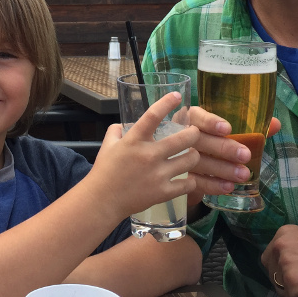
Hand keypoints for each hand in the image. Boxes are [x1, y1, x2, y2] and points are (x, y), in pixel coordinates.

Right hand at [90, 91, 199, 218]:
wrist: (102, 200)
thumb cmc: (104, 171)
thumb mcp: (108, 145)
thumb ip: (116, 131)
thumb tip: (124, 124)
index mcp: (134, 140)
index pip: (153, 116)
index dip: (167, 103)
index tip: (177, 96)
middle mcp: (149, 154)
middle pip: (184, 138)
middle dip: (194, 133)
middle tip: (194, 132)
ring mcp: (158, 174)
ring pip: (191, 159)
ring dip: (194, 155)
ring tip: (192, 155)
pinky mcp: (163, 192)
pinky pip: (188, 184)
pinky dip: (191, 180)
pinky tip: (188, 178)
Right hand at [186, 106, 280, 195]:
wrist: (184, 162)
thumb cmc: (210, 140)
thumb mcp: (225, 132)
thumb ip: (249, 127)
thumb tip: (276, 124)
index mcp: (191, 118)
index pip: (197, 116)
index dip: (210, 122)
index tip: (228, 129)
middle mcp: (180, 135)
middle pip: (199, 140)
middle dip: (223, 148)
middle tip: (245, 155)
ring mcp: (176, 157)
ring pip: (198, 162)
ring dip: (222, 169)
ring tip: (243, 175)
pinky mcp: (179, 176)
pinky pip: (195, 182)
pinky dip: (212, 185)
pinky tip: (228, 187)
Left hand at [260, 225, 297, 296]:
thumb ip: (291, 247)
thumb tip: (279, 262)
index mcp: (283, 234)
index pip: (268, 258)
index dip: (279, 268)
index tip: (293, 273)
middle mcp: (280, 247)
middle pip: (271, 273)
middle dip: (283, 280)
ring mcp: (286, 266)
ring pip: (279, 287)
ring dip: (291, 291)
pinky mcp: (293, 284)